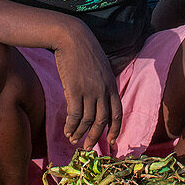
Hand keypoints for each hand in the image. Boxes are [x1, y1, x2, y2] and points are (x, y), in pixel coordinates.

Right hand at [53, 21, 122, 147]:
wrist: (71, 37)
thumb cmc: (83, 51)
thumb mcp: (100, 67)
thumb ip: (102, 83)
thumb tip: (99, 98)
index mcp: (112, 85)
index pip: (117, 113)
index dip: (115, 129)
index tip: (111, 141)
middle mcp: (103, 91)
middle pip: (102, 121)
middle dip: (95, 136)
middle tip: (88, 146)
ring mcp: (90, 91)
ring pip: (88, 121)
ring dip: (80, 132)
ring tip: (73, 139)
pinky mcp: (75, 90)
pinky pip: (75, 115)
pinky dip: (71, 126)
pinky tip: (66, 130)